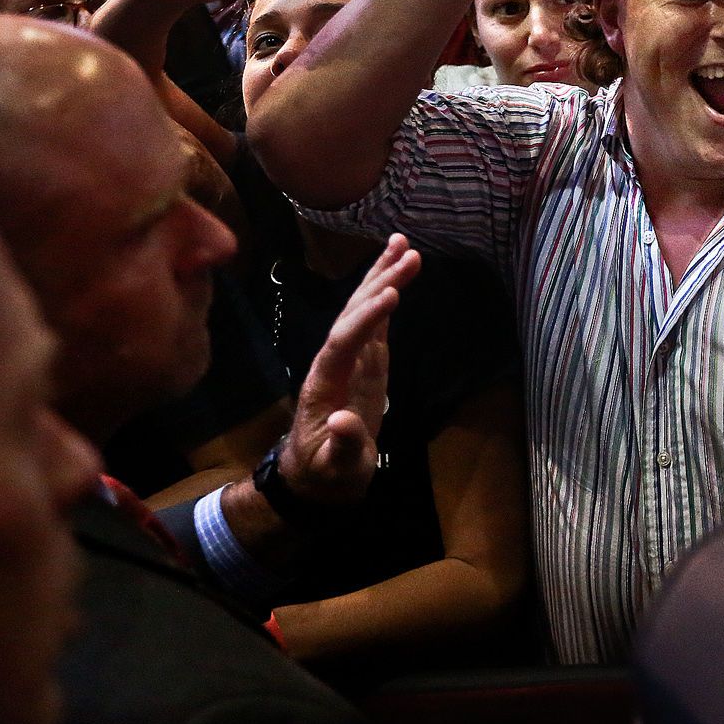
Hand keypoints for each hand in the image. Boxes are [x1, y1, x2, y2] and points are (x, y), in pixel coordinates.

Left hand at [277, 235, 418, 502]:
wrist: (315, 479)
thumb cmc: (325, 476)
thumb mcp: (335, 470)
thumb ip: (343, 446)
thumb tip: (348, 421)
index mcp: (323, 384)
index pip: (343, 343)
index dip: (366, 319)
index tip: (392, 295)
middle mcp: (333, 363)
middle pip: (352, 315)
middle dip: (378, 283)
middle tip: (408, 253)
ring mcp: (349, 360)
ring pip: (362, 311)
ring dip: (381, 278)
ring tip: (403, 245)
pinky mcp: (364, 363)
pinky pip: (375, 323)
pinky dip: (386, 296)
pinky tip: (398, 272)